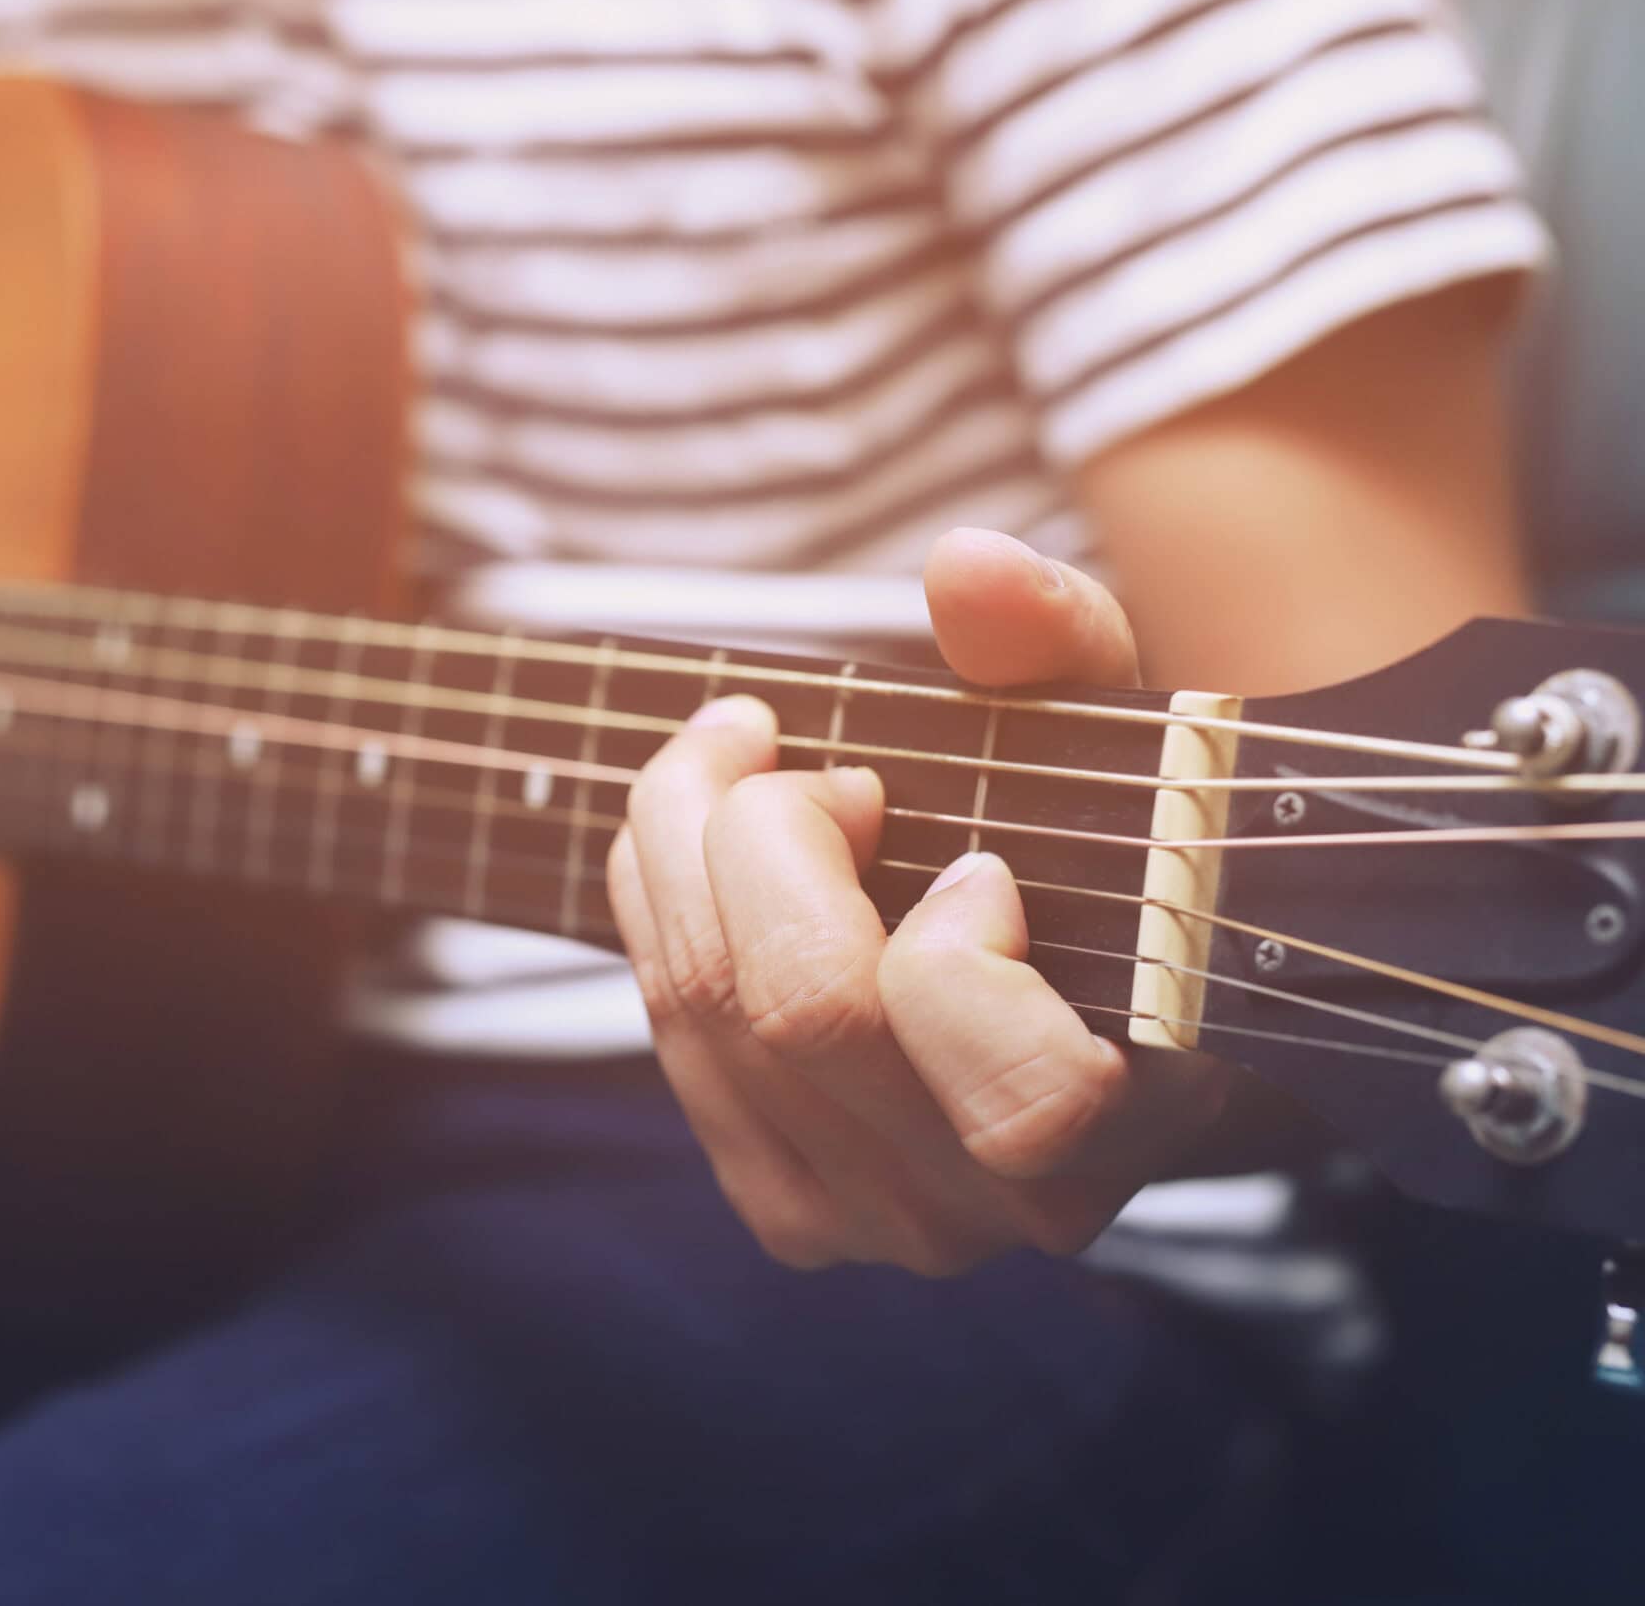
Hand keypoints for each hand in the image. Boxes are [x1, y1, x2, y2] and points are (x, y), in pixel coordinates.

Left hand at [606, 528, 1229, 1274]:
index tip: (977, 858)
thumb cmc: (1115, 853)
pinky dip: (658, 907)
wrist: (1089, 998)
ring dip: (680, 845)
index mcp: (1131, 1120)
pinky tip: (699, 841)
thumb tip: (967, 566)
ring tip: (731, 757)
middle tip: (788, 746)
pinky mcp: (786, 1211)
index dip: (958, 956)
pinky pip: (668, 1038)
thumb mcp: (1117, 738)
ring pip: (705, 1016)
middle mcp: (1000, 1204)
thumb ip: (1063, 645)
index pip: (1021, 1095)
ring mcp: (879, 1223)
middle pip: (804, 1012)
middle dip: (761, 832)